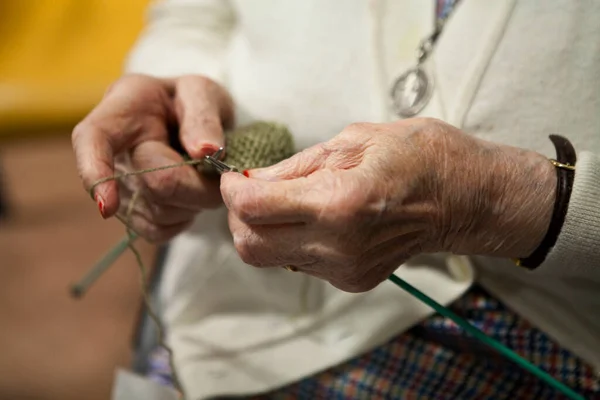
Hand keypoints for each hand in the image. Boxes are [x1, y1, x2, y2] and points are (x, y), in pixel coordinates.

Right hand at [72, 74, 233, 241]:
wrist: (192, 121)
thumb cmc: (191, 101)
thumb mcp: (202, 92)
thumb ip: (204, 115)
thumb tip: (205, 151)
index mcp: (121, 111)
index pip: (93, 140)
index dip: (96, 172)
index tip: (108, 205)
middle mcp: (113, 152)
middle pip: (156, 183)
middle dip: (198, 182)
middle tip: (220, 168)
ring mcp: (118, 187)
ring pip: (162, 213)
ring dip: (196, 200)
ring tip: (202, 175)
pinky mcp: (133, 214)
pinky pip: (160, 231)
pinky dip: (185, 218)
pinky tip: (190, 195)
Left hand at [220, 118, 555, 291]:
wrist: (465, 197)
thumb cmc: (418, 156)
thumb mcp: (353, 141)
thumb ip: (294, 168)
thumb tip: (250, 182)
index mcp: (339, 203)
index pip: (252, 208)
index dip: (231, 190)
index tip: (234, 176)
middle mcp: (338, 247)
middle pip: (250, 246)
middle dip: (237, 217)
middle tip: (250, 190)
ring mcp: (345, 271)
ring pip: (271, 258)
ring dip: (264, 229)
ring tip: (287, 200)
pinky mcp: (352, 281)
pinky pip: (299, 264)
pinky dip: (292, 240)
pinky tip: (315, 218)